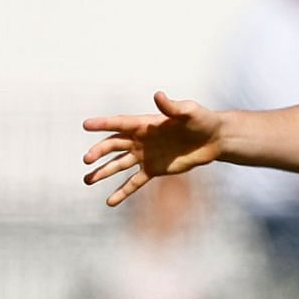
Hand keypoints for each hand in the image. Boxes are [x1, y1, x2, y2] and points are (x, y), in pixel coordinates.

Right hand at [82, 92, 223, 206]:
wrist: (213, 140)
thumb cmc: (201, 120)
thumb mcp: (188, 111)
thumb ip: (172, 107)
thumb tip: (158, 95)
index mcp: (145, 123)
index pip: (120, 123)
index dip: (103, 124)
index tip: (86, 125)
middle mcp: (140, 139)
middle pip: (114, 145)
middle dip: (99, 152)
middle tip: (87, 160)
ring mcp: (145, 155)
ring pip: (119, 164)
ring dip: (103, 172)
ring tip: (87, 180)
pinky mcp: (154, 170)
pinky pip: (135, 182)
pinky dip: (123, 192)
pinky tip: (110, 202)